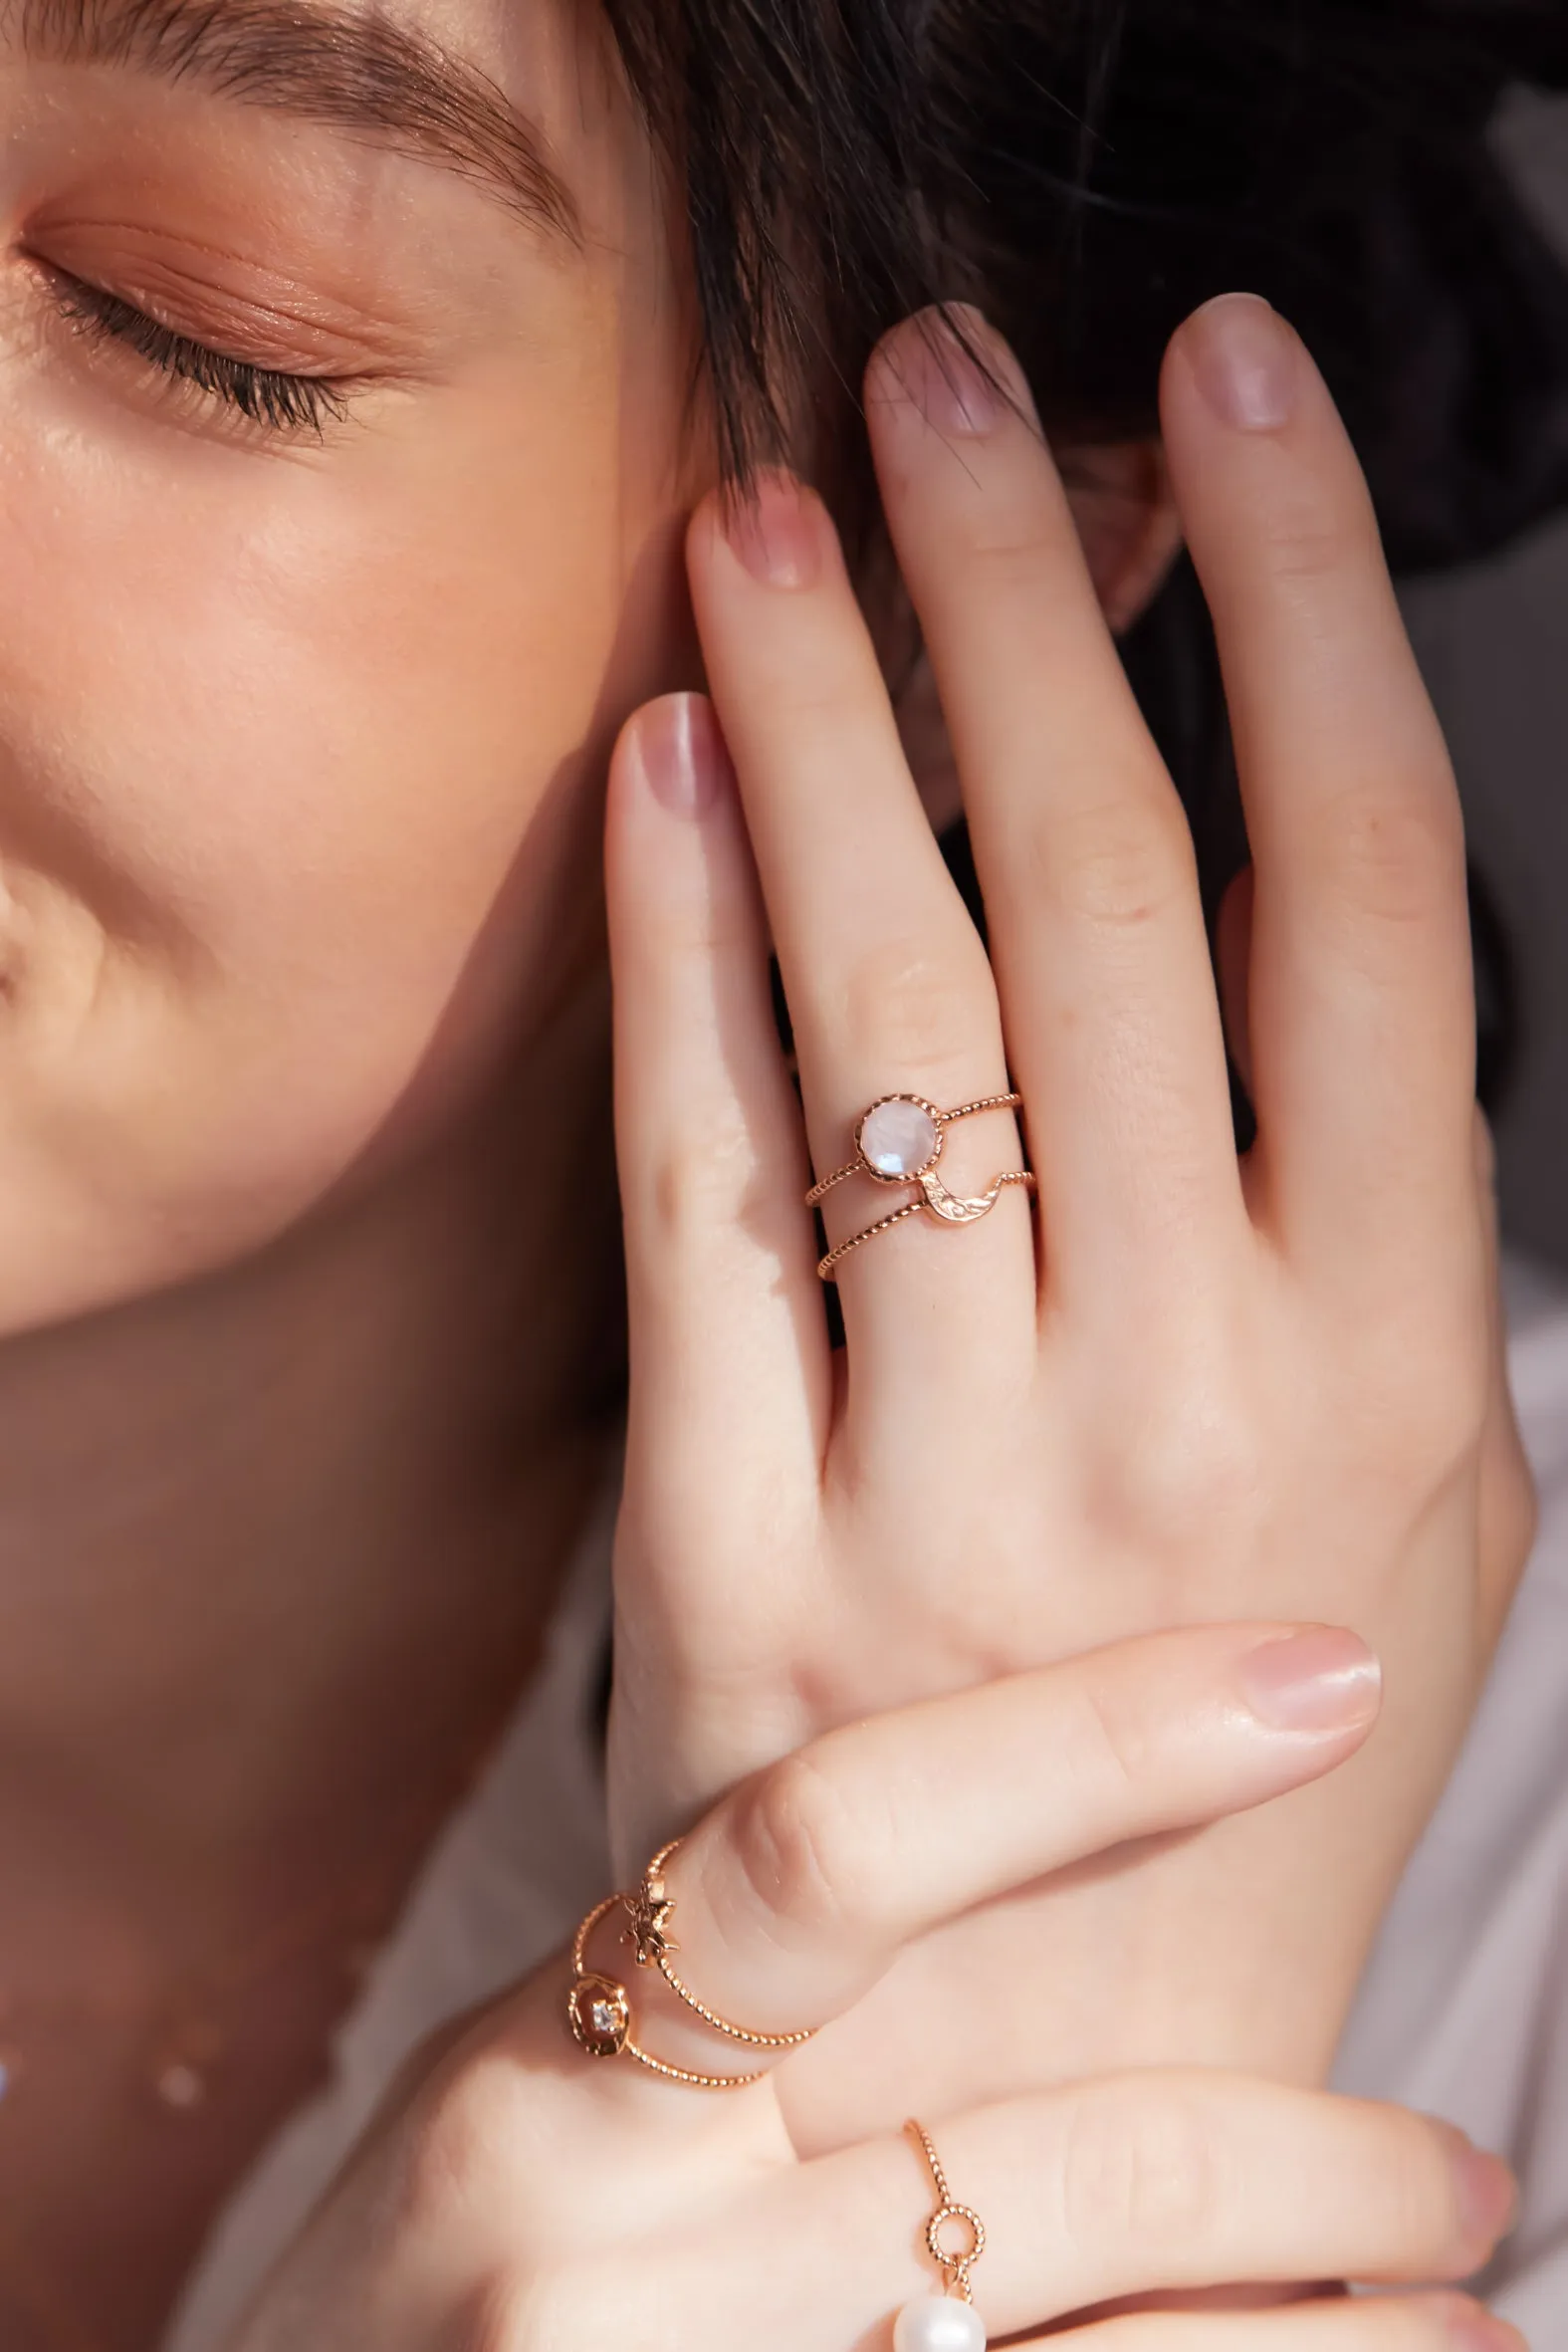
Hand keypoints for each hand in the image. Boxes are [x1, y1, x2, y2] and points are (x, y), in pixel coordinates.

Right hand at [228, 1625, 1518, 2350]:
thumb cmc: (416, 2308)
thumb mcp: (514, 2110)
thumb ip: (706, 1991)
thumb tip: (991, 1805)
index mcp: (540, 2084)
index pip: (835, 1847)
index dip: (1092, 1740)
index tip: (1315, 1675)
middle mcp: (600, 2266)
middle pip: (1055, 2169)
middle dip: (1314, 2164)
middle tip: (1460, 2167)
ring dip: (1333, 2344)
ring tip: (1468, 2325)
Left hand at [604, 295, 1536, 2140]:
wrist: (1073, 2090)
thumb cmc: (1259, 1770)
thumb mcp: (1426, 1502)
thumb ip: (1368, 1219)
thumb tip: (1297, 905)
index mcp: (1395, 1358)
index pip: (1370, 894)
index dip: (1305, 605)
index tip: (1230, 398)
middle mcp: (1188, 1395)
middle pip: (1101, 895)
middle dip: (1022, 596)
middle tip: (947, 381)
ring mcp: (952, 1477)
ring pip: (884, 1006)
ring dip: (819, 723)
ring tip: (769, 516)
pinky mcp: (740, 1551)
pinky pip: (698, 1199)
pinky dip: (673, 961)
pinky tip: (657, 777)